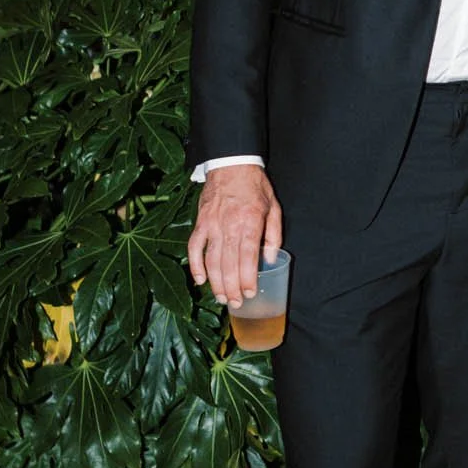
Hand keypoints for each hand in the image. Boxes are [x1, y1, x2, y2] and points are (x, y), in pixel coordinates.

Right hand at [188, 164, 282, 306]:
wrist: (231, 164)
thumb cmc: (255, 187)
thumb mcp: (274, 207)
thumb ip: (274, 235)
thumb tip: (270, 259)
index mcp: (250, 222)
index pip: (248, 256)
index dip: (248, 278)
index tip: (250, 293)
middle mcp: (230, 225)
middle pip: (229, 263)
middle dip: (233, 287)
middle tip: (237, 303)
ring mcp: (212, 225)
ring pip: (211, 260)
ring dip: (216, 282)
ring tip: (222, 298)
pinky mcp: (200, 222)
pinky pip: (194, 247)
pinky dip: (195, 265)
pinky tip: (200, 280)